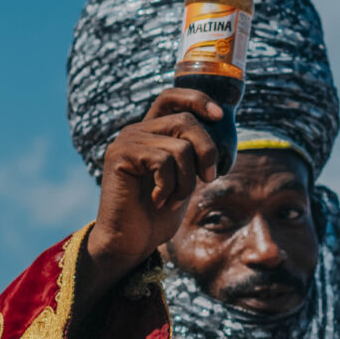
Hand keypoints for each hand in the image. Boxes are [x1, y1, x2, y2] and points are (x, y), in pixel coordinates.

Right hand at [79, 88, 225, 310]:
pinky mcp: (119, 155)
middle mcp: (137, 130)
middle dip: (207, 152)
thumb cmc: (157, 214)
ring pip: (179, 147)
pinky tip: (158, 200)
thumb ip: (194, 155)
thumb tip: (220, 132)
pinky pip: (163, 161)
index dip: (198, 99)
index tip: (219, 116)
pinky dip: (169, 186)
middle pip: (186, 121)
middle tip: (208, 179)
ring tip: (174, 199)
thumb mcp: (185, 179)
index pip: (173, 97)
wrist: (130, 242)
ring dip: (187, 180)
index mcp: (153, 131)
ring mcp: (127, 141)